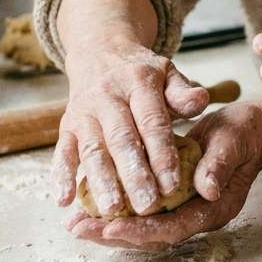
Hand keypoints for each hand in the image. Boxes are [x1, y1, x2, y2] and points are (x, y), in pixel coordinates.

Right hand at [53, 35, 209, 217]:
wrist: (100, 52)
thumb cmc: (142, 72)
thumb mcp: (167, 73)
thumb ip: (183, 91)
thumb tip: (201, 102)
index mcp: (138, 82)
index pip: (152, 122)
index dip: (162, 154)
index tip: (173, 185)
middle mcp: (108, 97)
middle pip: (122, 139)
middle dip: (134, 175)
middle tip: (147, 206)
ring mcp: (84, 112)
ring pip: (92, 149)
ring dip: (101, 181)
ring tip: (112, 210)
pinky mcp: (66, 125)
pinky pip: (61, 151)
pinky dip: (60, 176)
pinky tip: (64, 201)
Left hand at [65, 102, 261, 249]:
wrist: (254, 129)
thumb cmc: (244, 133)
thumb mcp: (233, 142)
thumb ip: (219, 165)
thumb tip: (206, 188)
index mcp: (214, 208)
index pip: (173, 228)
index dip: (140, 229)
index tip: (109, 227)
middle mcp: (198, 216)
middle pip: (152, 236)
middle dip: (113, 234)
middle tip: (78, 228)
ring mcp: (186, 210)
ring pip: (143, 228)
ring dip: (109, 226)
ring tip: (76, 222)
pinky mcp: (175, 199)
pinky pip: (143, 212)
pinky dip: (118, 210)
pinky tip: (93, 204)